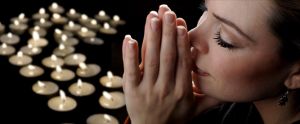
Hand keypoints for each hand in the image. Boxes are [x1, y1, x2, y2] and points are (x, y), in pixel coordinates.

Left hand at [122, 5, 220, 123]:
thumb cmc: (176, 119)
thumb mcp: (196, 111)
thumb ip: (212, 99)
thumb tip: (231, 90)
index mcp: (183, 91)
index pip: (183, 62)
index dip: (182, 43)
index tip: (181, 25)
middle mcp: (166, 89)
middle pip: (167, 57)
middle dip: (168, 33)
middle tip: (168, 13)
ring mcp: (147, 90)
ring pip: (150, 61)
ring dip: (151, 38)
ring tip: (153, 18)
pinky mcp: (132, 92)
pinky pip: (130, 72)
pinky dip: (129, 55)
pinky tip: (129, 39)